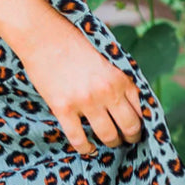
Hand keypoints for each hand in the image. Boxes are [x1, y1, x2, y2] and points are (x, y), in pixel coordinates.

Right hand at [17, 13, 143, 158]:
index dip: (142, 123)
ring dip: (111, 142)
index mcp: (120, 77)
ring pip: (107, 135)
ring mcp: (85, 101)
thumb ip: (118, 79)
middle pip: (129, 127)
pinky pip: (78, 138)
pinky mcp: (63, 108)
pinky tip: (87, 149)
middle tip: (126, 139)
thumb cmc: (74, 43)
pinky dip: (85, 148)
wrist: (43, 36)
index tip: (137, 127)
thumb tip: (130, 103)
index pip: (141, 110)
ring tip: (108, 142)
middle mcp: (107, 91)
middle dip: (130, 137)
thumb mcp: (106, 57)